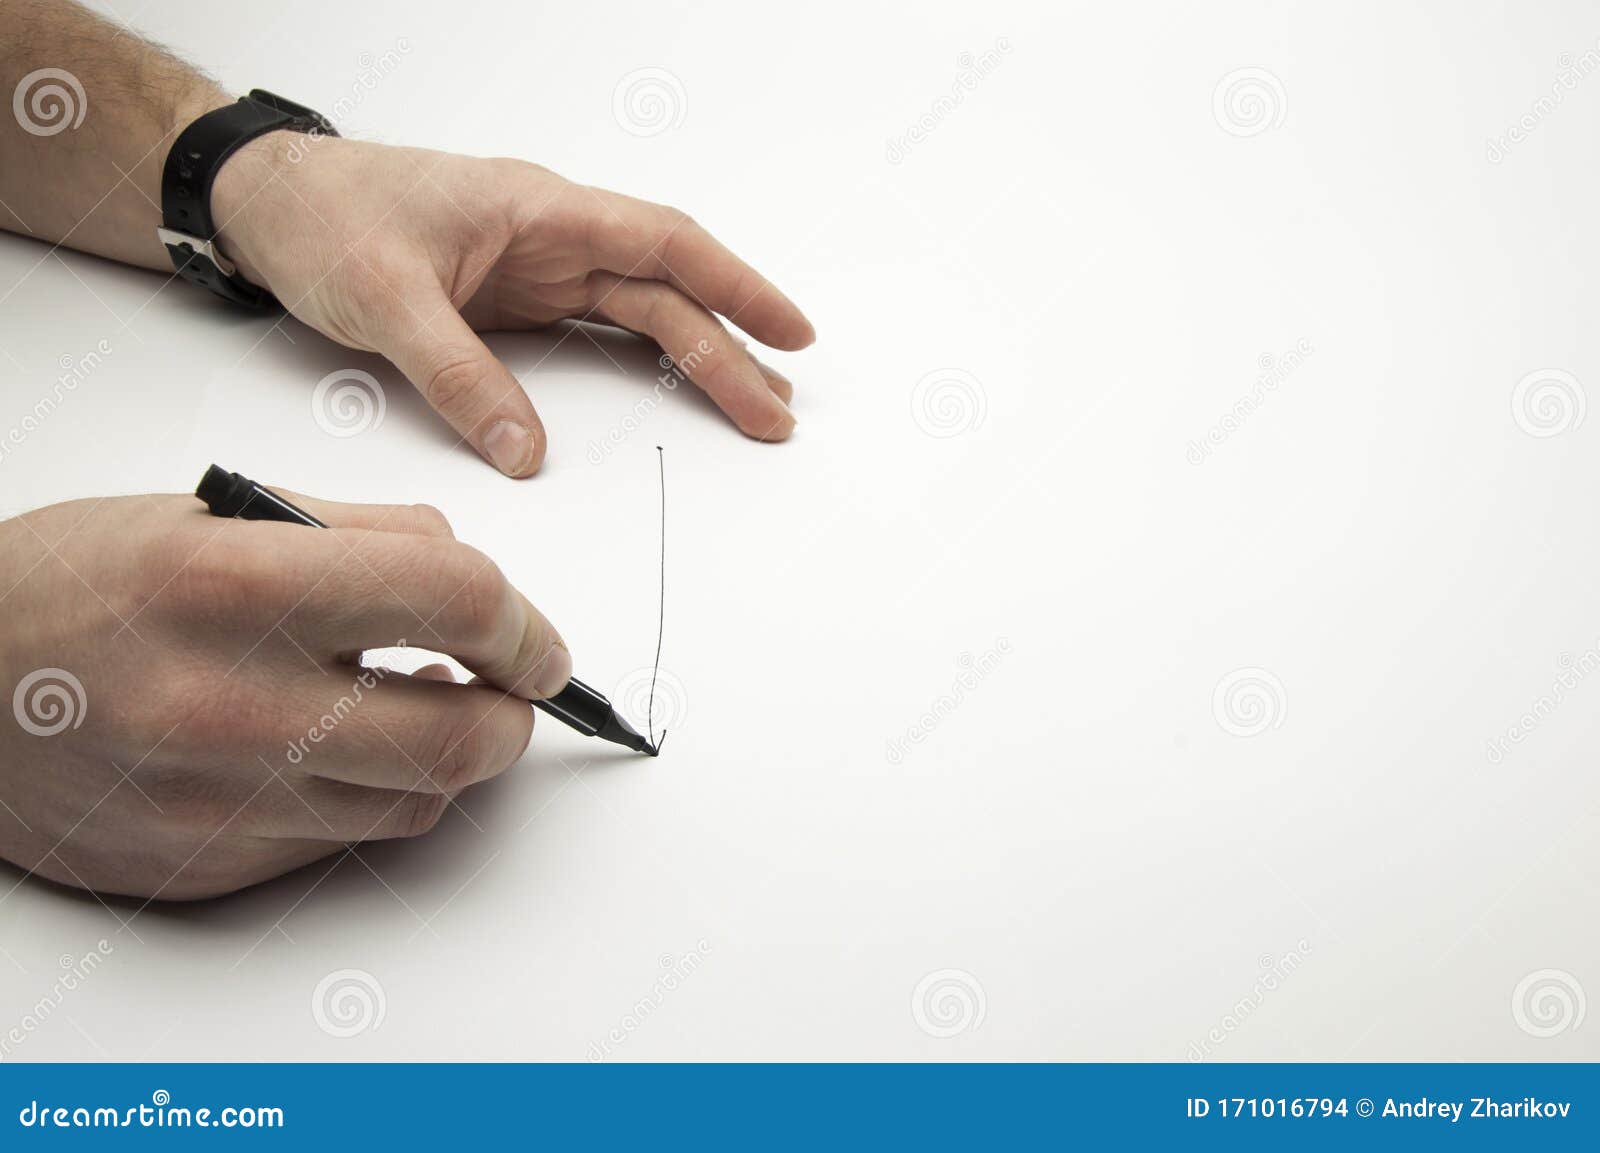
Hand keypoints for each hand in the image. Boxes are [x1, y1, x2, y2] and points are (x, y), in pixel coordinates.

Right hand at [0, 493, 567, 899]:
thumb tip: (470, 573)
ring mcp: (219, 801)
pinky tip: (336, 752)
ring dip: (445, 755)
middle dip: (515, 710)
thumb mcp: (213, 513)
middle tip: (508, 685)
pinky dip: (369, 796)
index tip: (533, 635)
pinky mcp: (209, 866)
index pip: (456, 599)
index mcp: (238, 585)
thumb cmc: (68, 586)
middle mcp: (230, 703)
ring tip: (411, 707)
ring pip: (419, 802)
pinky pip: (347, 841)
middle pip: (464, 736)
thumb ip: (363, 533)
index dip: (523, 619)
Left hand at [212, 135, 814, 475]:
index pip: (662, 244)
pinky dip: (648, 362)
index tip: (788, 332)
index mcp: (539, 210)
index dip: (735, 286)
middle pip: (665, 292)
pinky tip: (683, 389)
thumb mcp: (385, 300)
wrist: (268, 204)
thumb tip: (526, 453)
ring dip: (700, 360)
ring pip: (643, 314)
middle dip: (729, 350)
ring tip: (753, 408)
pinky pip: (601, 332)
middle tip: (776, 414)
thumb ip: (459, 378)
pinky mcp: (520, 301)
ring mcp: (540, 269)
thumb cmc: (324, 217)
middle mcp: (553, 236)